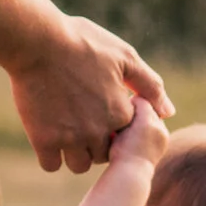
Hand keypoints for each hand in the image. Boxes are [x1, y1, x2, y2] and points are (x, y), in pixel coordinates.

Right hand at [0, 0, 170, 171]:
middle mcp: (98, 130)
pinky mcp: (43, 139)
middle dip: (95, 142)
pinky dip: (50, 155)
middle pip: (103, 155)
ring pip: (79, 165)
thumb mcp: (124, 56)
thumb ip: (149, 85)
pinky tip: (47, 134)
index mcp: (120, 112)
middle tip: (80, 119)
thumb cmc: (82, 42)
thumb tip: (168, 111)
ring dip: (74, 152)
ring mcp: (70, 137)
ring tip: (64, 129)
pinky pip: (51, 164)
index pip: (126, 137)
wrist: (37, 41)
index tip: (98, 106)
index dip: (114, 124)